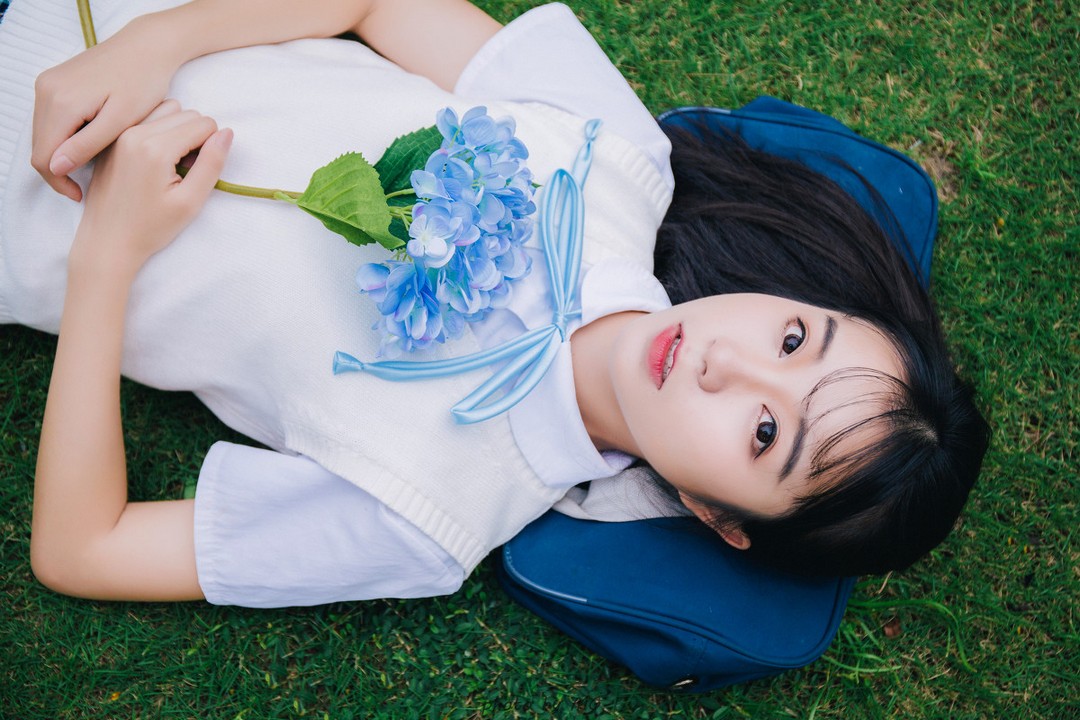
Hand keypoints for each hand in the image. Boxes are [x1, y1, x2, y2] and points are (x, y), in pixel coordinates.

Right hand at [32, 16, 184, 200]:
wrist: (147, 46)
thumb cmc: (143, 81)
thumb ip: (87, 144)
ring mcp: (47, 83)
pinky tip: (90, 145)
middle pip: (40, 146)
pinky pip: (52, 119)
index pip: (43, 157)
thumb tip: (56, 167)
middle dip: (59, 170)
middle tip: (86, 187)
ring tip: (92, 167)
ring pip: (44, 134)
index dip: (58, 182)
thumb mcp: (121, 119)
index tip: (80, 195)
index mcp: (60, 101)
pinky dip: (65, 137)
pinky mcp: (55, 82)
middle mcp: (45, 90)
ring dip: (62, 154)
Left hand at [72, 100, 231, 278]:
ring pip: (166, 109)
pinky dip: (158, 130)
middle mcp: (134, 132)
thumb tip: (226, 133)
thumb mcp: (190, 202)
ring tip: (170, 162)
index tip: (196, 171)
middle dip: (195, 137)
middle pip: (186, 113)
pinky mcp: (111, 139)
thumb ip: (212, 163)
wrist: (107, 242)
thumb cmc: (151, 228)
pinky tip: (152, 160)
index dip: (211, 146)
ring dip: (177, 129)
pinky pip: (145, 118)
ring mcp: (119, 133)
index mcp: (155, 148)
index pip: (204, 123)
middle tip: (185, 169)